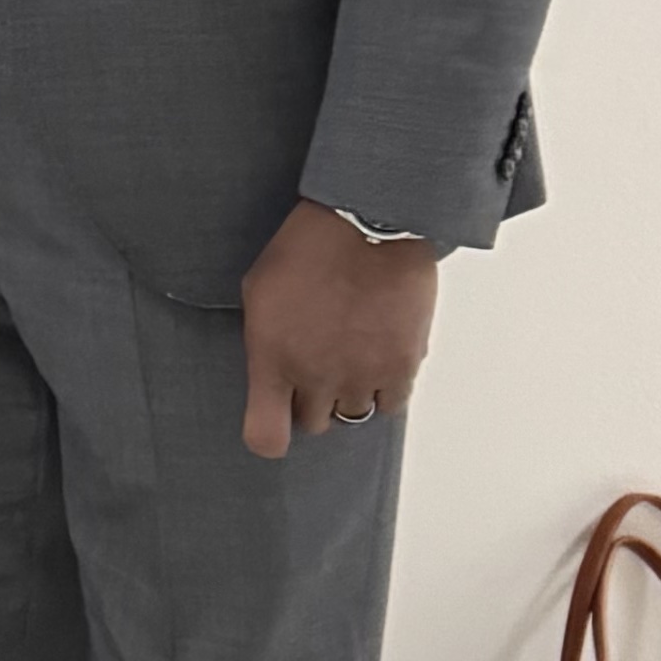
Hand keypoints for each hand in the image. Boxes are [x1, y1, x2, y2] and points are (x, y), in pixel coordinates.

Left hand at [240, 199, 438, 458]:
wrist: (367, 224)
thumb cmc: (305, 248)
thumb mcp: (259, 290)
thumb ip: (264, 339)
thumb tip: (271, 365)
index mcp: (272, 361)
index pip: (265, 436)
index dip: (269, 432)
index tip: (274, 416)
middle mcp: (316, 378)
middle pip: (312, 424)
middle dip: (310, 401)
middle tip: (316, 367)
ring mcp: (360, 376)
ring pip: (354, 414)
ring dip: (348, 394)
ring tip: (349, 358)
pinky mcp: (402, 367)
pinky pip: (391, 403)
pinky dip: (385, 388)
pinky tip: (378, 358)